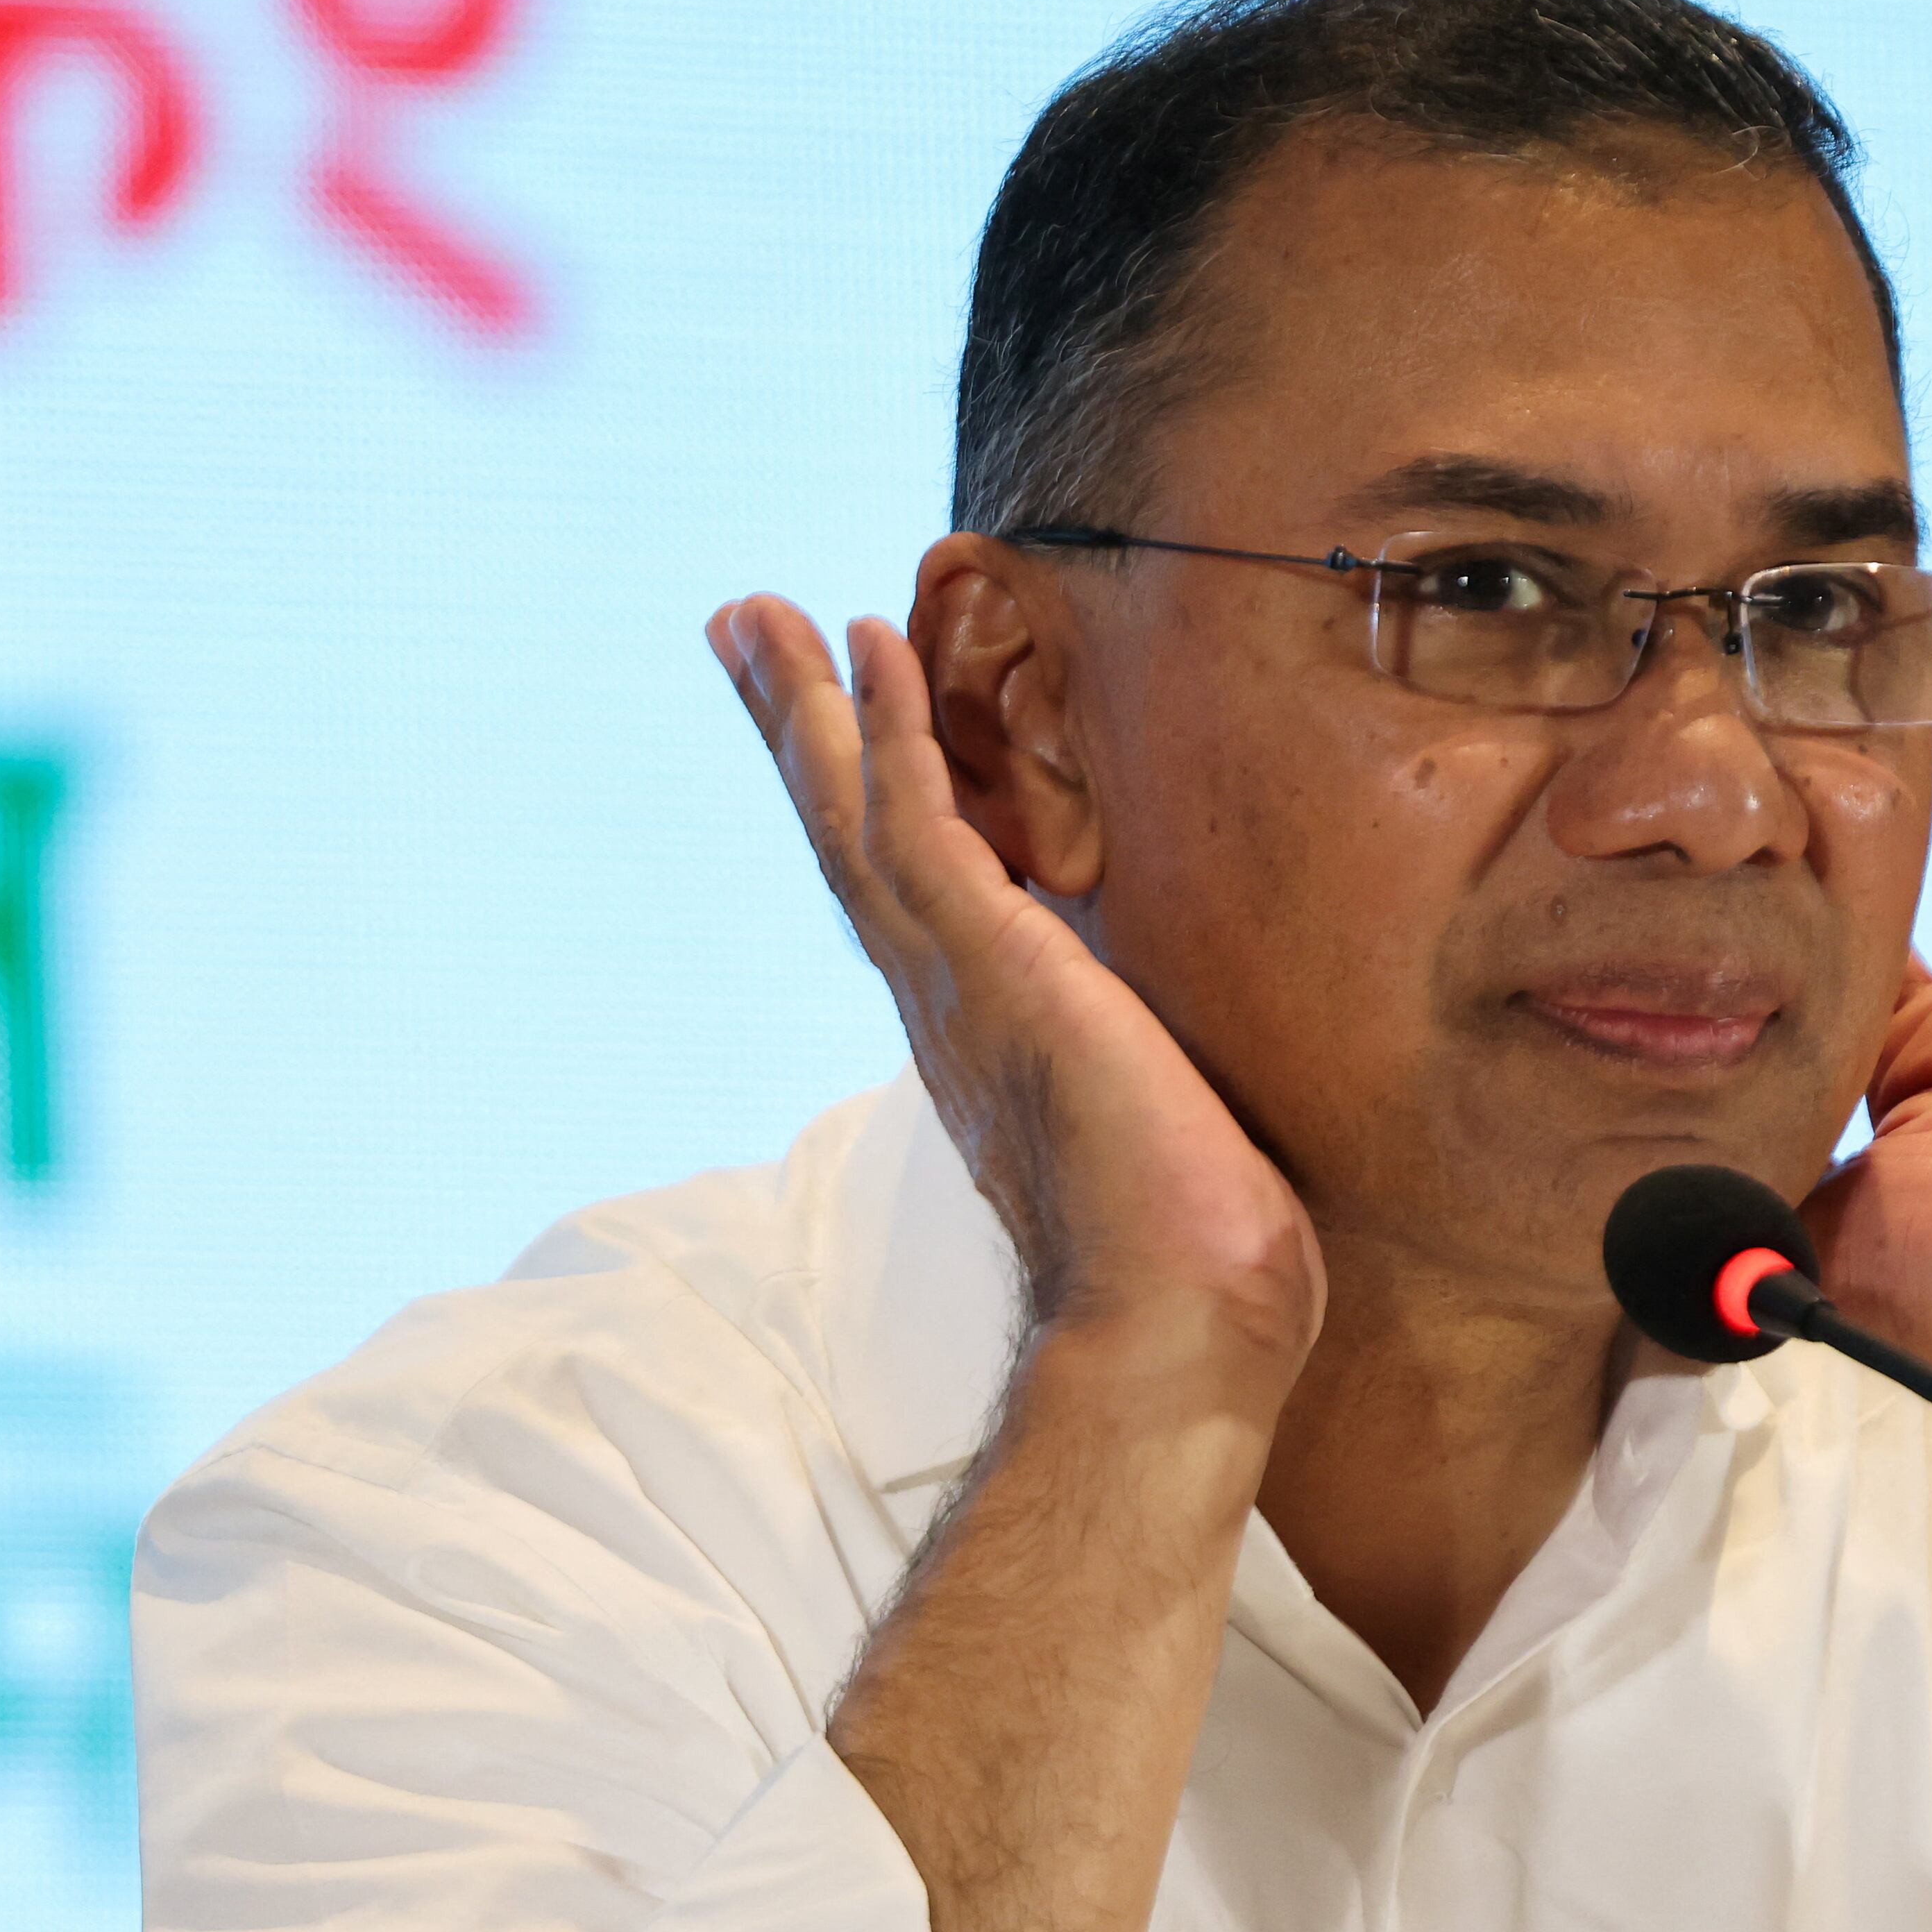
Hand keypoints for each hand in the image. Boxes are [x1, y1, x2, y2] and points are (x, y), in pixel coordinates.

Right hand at [707, 595, 1324, 1398]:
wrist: (1178, 1319)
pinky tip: (873, 643)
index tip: (833, 721)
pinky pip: (917, 815)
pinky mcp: (991, 957)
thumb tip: (1182, 1086)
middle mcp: (943, 1001)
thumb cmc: (1188, 1258)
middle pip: (845, 834)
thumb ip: (1141, 1084)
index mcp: (978, 1035)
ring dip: (813, 704)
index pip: (902, 889)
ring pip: (856, 810)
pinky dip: (890, 726)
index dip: (860, 799)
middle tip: (743, 627)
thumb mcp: (1155, 1130)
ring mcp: (954, 979)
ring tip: (763, 612)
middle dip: (797, 729)